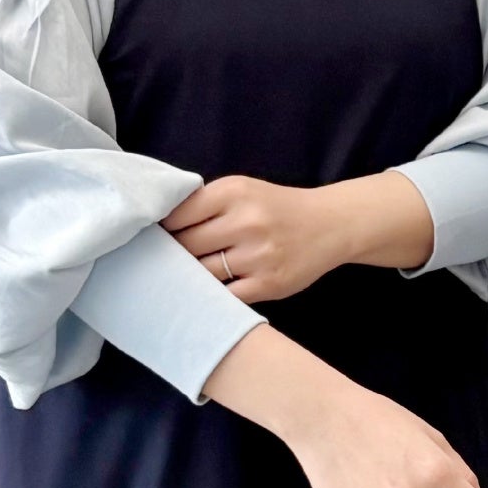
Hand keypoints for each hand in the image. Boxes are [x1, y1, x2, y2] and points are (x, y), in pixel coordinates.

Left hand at [165, 175, 347, 303]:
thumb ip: (204, 204)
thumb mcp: (243, 190)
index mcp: (233, 192)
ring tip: (185, 276)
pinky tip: (207, 292)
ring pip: (201, 273)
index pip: (176, 215)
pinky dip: (212, 296)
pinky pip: (224, 297)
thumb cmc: (277, 208)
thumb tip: (156, 230)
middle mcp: (246, 222)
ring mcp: (258, 255)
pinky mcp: (269, 284)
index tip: (157, 237)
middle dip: (173, 254)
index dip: (162, 229)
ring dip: (190, 277)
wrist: (331, 225)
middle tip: (167, 260)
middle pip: (185, 246)